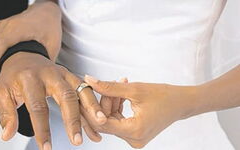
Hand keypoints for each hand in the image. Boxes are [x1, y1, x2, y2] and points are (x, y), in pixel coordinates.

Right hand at [0, 1, 61, 76]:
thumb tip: (40, 79)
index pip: (2, 43)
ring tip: (3, 77)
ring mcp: (0, 27)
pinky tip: (3, 67)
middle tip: (3, 83)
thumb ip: (44, 61)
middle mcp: (6, 26)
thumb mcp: (51, 44)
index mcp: (19, 28)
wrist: (45, 12)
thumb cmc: (49, 26)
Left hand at [0, 52, 105, 149]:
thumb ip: (6, 114)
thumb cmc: (13, 77)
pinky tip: (99, 120)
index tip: (46, 147)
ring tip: (100, 125)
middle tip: (76, 140)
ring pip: (81, 90)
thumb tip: (7, 135)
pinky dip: (94, 105)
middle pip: (66, 96)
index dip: (42, 129)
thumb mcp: (2, 93)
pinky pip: (85, 90)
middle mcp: (50, 74)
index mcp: (30, 79)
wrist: (24, 57)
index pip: (38, 106)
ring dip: (92, 109)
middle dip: (73, 120)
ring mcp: (63, 73)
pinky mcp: (72, 76)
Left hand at [82, 75, 197, 147]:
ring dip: (111, 103)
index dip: (93, 106)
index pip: (101, 122)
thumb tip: (89, 81)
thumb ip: (109, 87)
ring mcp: (134, 139)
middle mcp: (133, 139)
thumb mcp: (134, 89)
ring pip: (111, 120)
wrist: (182, 103)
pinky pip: (118, 121)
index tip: (91, 91)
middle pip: (105, 122)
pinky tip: (122, 95)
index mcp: (134, 130)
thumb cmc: (164, 96)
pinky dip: (117, 107)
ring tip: (120, 86)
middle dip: (105, 102)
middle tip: (111, 84)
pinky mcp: (135, 134)